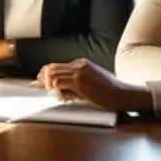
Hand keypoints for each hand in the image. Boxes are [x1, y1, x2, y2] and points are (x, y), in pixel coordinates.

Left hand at [36, 59, 152, 112]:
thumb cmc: (109, 91)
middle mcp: (78, 65)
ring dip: (48, 85)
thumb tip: (58, 89)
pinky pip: (59, 84)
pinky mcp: (79, 82)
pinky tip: (60, 97)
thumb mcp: (90, 82)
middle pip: (51, 68)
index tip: (39, 82)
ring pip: (52, 75)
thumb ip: (75, 83)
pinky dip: (55, 90)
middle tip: (38, 87)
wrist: (122, 94)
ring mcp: (78, 72)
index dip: (44, 74)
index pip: (56, 65)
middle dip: (42, 78)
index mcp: (80, 63)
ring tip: (52, 94)